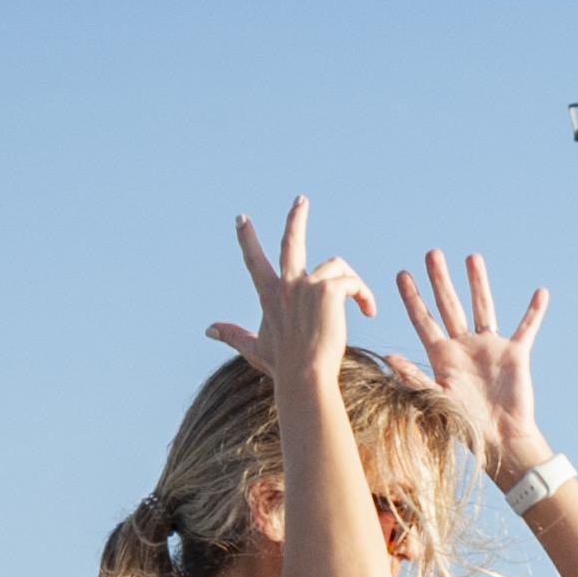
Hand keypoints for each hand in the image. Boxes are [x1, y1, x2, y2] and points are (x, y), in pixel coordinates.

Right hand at [207, 198, 371, 385]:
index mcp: (270, 295)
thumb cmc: (283, 367)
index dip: (247, 239)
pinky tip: (369, 311)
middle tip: (301, 200)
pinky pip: (352, 282)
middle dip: (295, 217)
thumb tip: (208, 329)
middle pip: (291, 241)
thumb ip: (233, 335)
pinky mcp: (328, 290)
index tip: (241, 219)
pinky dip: (364, 295)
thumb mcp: (255, 348)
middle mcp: (287, 284)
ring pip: (335, 266)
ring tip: (363, 304)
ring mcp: (307, 285)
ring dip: (352, 281)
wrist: (304, 376)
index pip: (255, 260)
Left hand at [387, 248, 549, 476]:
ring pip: (482, 307)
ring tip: (472, 257)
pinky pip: (526, 327)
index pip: (424, 320)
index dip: (413, 298)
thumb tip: (388, 357)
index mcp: (442, 356)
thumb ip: (414, 378)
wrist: (500, 440)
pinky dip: (533, 311)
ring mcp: (489, 348)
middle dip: (440, 280)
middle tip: (432, 253)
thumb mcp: (436, 401)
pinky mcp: (515, 354)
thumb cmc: (465, 426)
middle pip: (449, 305)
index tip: (403, 274)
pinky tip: (540, 293)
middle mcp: (463, 347)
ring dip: (478, 283)